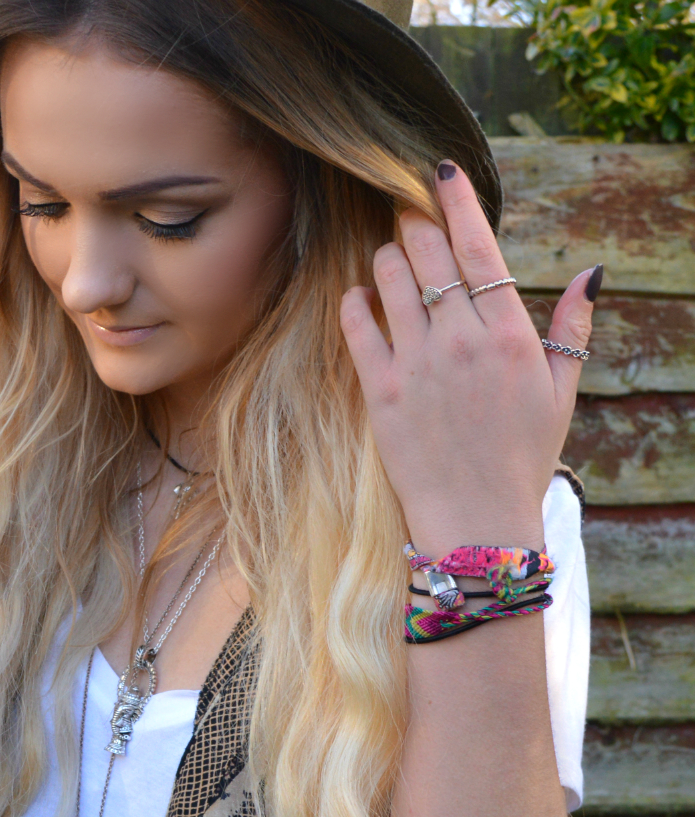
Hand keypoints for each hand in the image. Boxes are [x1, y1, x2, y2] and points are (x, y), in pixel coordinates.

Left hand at [339, 159, 599, 559]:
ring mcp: (417, 366)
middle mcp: (462, 342)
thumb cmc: (521, 458)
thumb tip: (591, 273)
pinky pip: (357, 330)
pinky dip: (353, 303)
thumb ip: (572, 330)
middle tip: (405, 208)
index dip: (457, 202)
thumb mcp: (561, 393)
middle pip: (428, 256)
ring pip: (390, 283)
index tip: (441, 168)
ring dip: (385, 257)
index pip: (479, 248)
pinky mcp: (379, 394)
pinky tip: (356, 295)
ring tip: (388, 255)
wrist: (476, 520)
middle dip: (413, 221)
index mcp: (510, 335)